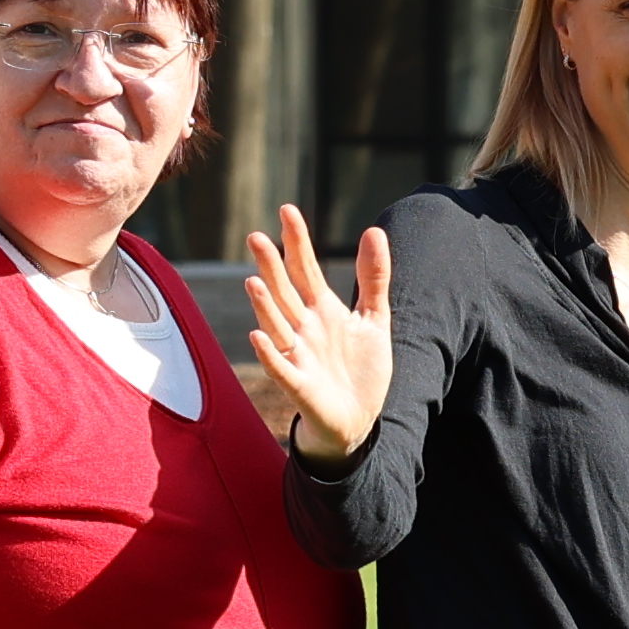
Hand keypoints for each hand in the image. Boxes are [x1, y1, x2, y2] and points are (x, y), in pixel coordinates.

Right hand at [244, 203, 397, 457]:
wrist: (358, 418)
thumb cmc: (361, 368)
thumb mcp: (374, 318)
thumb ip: (373, 277)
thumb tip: (374, 230)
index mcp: (322, 309)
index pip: (305, 268)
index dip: (297, 241)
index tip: (288, 210)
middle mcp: (304, 328)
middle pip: (284, 291)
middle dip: (271, 265)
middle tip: (256, 236)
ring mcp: (299, 355)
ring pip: (276, 325)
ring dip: (264, 305)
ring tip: (254, 280)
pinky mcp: (299, 384)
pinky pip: (280, 367)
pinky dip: (270, 353)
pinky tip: (258, 336)